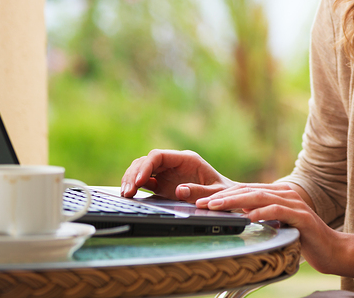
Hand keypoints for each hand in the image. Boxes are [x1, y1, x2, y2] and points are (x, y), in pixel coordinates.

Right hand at [120, 149, 234, 201]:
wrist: (226, 197)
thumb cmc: (223, 192)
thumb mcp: (215, 193)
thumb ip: (199, 191)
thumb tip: (179, 190)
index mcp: (187, 159)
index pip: (159, 155)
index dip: (146, 166)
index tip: (139, 181)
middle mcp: (174, 164)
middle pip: (146, 161)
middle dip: (134, 174)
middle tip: (128, 192)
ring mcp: (167, 173)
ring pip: (142, 170)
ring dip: (131, 180)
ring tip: (126, 195)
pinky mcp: (162, 184)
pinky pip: (143, 181)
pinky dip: (134, 186)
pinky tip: (129, 195)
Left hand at [196, 183, 342, 273]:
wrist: (331, 249)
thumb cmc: (302, 239)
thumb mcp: (278, 225)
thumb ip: (262, 216)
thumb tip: (238, 214)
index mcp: (278, 194)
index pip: (246, 190)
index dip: (224, 195)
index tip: (203, 202)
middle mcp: (286, 194)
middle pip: (250, 190)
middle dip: (224, 196)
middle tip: (204, 203)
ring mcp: (294, 203)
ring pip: (260, 197)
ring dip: (236, 202)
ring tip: (218, 207)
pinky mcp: (301, 216)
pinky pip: (278, 211)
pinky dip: (262, 213)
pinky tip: (249, 217)